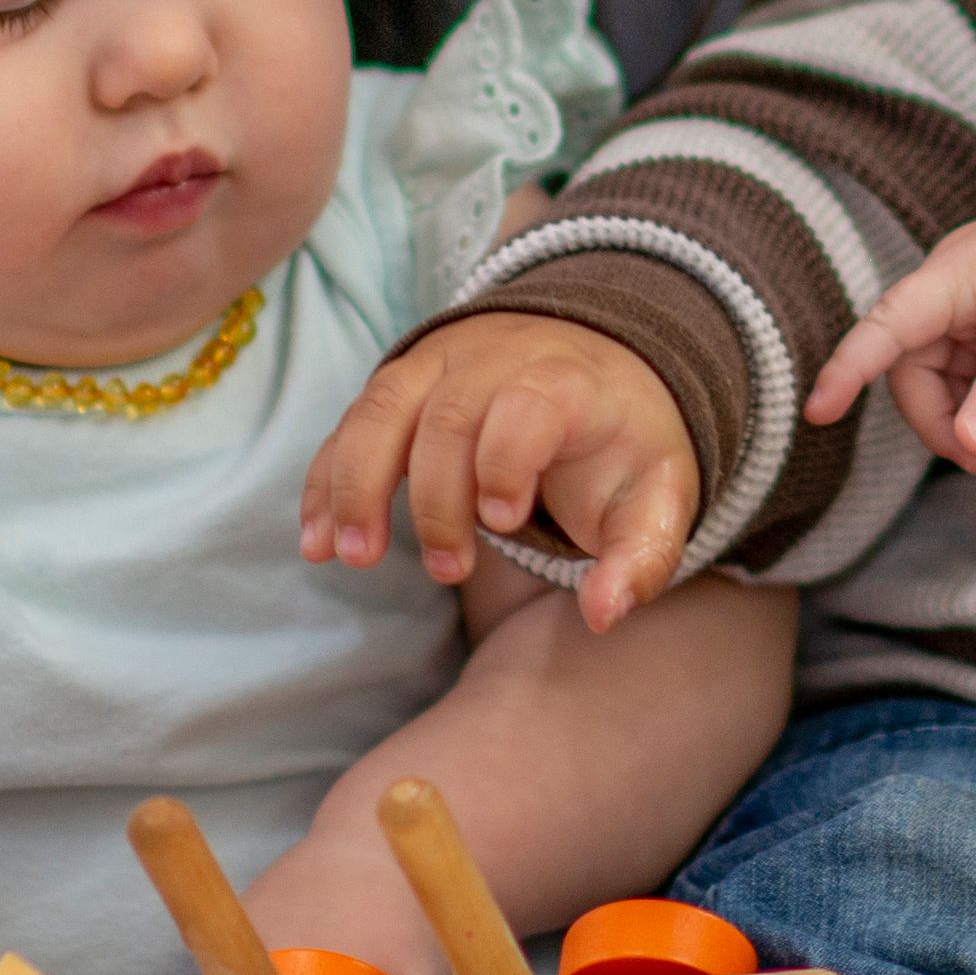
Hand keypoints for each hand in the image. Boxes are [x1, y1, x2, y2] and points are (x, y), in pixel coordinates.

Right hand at [303, 317, 707, 623]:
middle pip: (449, 413)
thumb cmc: (623, 446)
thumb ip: (641, 557)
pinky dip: (326, 479)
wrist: (597, 366)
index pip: (528, 403)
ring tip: (353, 556)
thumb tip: (604, 614)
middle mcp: (496, 360)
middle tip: (447, 570)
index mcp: (567, 382)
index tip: (504, 521)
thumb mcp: (658, 498)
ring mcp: (439, 365)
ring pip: (382, 408)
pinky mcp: (401, 385)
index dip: (507, 458)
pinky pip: (352, 423)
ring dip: (357, 483)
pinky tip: (316, 541)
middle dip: (436, 496)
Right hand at [806, 220, 975, 474]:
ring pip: (945, 383)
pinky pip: (971, 380)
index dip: (851, 369)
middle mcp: (950, 289)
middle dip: (950, 425)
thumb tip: (969, 446)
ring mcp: (967, 310)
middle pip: (916, 371)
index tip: (818, 413)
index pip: (889, 325)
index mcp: (957, 275)